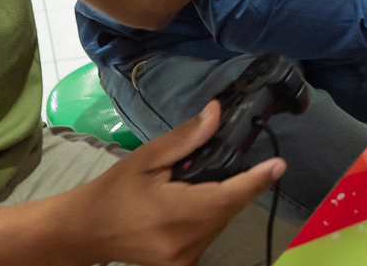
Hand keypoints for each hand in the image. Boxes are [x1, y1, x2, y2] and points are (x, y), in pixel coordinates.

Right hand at [62, 101, 284, 265]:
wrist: (87, 231)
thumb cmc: (114, 190)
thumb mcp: (147, 158)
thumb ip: (186, 139)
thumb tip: (216, 114)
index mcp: (174, 214)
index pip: (227, 196)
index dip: (256, 180)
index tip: (279, 164)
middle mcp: (186, 244)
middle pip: (227, 208)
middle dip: (232, 183)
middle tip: (213, 162)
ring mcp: (186, 259)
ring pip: (221, 221)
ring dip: (220, 199)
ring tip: (193, 182)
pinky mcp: (185, 265)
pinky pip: (210, 232)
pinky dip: (209, 213)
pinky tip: (191, 200)